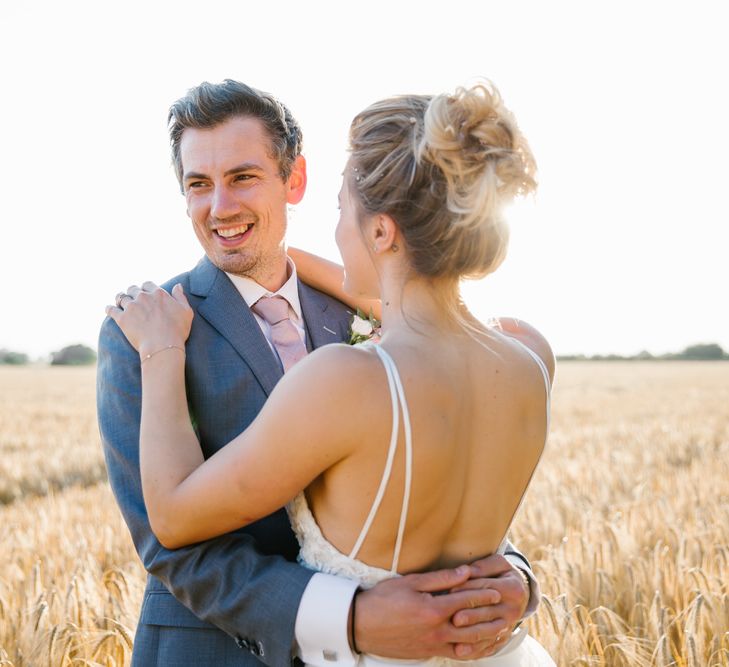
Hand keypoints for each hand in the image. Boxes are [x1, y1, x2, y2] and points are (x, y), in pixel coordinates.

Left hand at [106, 282, 192, 356]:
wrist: (163, 346)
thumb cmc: (177, 330)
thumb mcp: (186, 311)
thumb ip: (180, 296)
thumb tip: (177, 285)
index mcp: (158, 294)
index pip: (147, 284)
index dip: (145, 288)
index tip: (145, 293)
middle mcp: (143, 297)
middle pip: (133, 289)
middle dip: (132, 293)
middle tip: (132, 298)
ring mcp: (131, 307)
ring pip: (121, 298)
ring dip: (120, 299)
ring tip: (120, 303)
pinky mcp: (122, 319)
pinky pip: (111, 310)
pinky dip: (109, 309)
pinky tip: (109, 309)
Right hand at [353, 565, 506, 659]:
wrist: (361, 626)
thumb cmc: (383, 600)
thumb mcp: (410, 582)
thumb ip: (440, 579)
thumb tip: (465, 572)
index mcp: (434, 610)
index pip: (467, 601)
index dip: (484, 594)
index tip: (497, 589)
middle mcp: (437, 631)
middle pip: (473, 625)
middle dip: (490, 616)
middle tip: (506, 610)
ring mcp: (433, 645)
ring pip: (468, 644)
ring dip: (486, 636)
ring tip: (499, 629)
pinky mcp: (427, 654)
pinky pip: (456, 654)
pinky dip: (471, 650)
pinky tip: (478, 645)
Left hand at [450, 554, 530, 657]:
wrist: (520, 592)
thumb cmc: (502, 574)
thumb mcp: (499, 563)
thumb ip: (483, 566)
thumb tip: (467, 571)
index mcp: (513, 589)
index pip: (487, 588)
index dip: (468, 588)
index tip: (450, 589)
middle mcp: (514, 610)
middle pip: (487, 613)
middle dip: (470, 615)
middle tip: (454, 618)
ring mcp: (509, 627)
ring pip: (487, 632)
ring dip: (470, 635)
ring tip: (455, 635)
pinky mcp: (503, 638)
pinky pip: (488, 646)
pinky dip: (474, 650)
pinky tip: (460, 651)